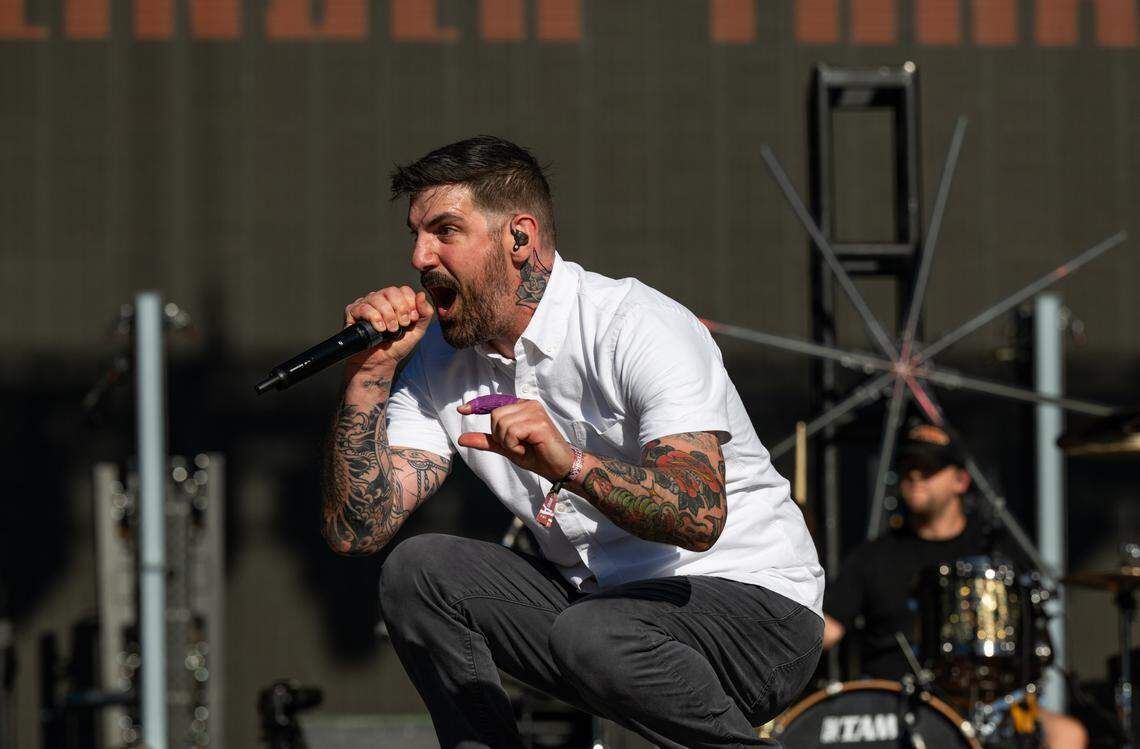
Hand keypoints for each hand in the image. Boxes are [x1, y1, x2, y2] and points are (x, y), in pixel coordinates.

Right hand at [343, 286, 433, 380]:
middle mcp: (380, 299)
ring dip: (388, 315)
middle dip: (400, 308)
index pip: (404, 290)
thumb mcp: (417, 331)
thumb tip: (421, 294)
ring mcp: (365, 304)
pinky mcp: (352, 312)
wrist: (380, 362)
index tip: (412, 319)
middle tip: (403, 324)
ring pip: (377, 298)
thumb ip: (425, 314)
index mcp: (395, 301)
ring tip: (391, 330)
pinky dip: (374, 318)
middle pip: (391, 291)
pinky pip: (363, 308)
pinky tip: (379, 329)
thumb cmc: (397, 346)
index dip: (410, 302)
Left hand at [457, 399, 574, 481]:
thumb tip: (461, 439)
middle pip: (495, 415)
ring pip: (502, 424)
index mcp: (521, 406)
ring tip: (525, 446)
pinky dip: (515, 445)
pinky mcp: (538, 422)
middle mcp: (528, 404)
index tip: (462, 409)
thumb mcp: (506, 447)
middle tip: (518, 445)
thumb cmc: (536, 455)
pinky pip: (512, 432)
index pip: (494, 402)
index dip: (477, 405)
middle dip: (501, 436)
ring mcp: (534, 411)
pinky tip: (529, 447)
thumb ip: (486, 441)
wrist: (558, 467)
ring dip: (509, 442)